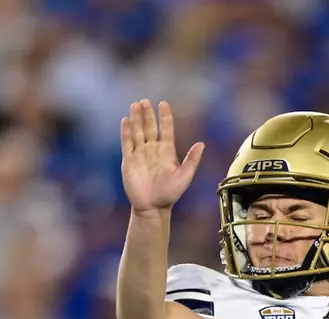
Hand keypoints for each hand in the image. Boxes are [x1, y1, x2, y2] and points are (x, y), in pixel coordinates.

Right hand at [121, 99, 204, 213]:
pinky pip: (127, 143)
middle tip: (145, 101)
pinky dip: (126, 131)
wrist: (152, 207)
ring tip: (135, 105)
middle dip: (147, 114)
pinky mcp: (129, 160)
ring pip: (137, 131)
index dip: (165, 116)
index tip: (163, 104)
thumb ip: (192, 160)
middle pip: (149, 127)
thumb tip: (202, 144)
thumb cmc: (170, 194)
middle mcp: (153, 150)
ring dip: (136, 118)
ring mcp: (140, 154)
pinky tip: (126, 120)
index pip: (166, 129)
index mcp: (167, 151)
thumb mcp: (184, 177)